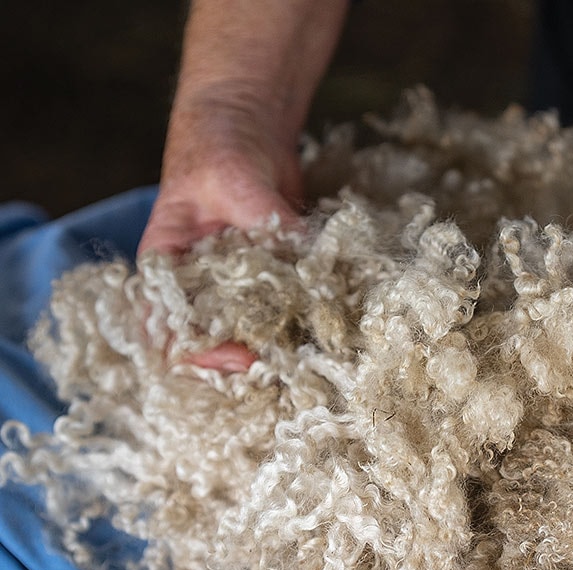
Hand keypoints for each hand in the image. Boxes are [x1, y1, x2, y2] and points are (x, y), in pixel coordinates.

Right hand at [137, 0, 348, 372]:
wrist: (247, 123)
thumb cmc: (219, 145)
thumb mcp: (235, 179)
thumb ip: (266, 220)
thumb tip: (308, 253)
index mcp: (166, 264)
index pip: (168, 326)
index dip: (200, 351)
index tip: (241, 358)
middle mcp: (197, 281)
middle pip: (211, 339)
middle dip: (244, 356)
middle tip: (284, 363)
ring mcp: (235, 281)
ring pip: (250, 328)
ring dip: (277, 342)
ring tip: (309, 351)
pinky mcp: (272, 274)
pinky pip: (284, 305)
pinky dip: (302, 316)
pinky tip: (326, 323)